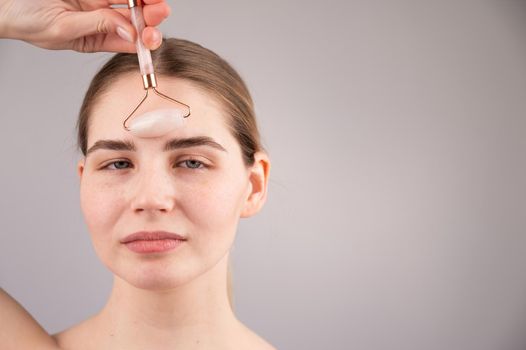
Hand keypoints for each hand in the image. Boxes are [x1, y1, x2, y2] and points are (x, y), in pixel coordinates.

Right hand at [0, 0, 170, 52]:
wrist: (3, 3)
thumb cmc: (26, 21)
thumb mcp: (62, 29)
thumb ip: (96, 27)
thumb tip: (129, 31)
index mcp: (97, 39)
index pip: (129, 41)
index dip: (145, 38)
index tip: (152, 33)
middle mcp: (101, 19)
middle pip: (135, 18)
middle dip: (151, 15)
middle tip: (160, 9)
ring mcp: (97, 0)